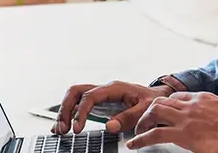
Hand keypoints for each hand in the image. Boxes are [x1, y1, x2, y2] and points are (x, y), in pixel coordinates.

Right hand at [52, 81, 174, 134]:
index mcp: (114, 88)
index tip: (78, 128)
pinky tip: (62, 126)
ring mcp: (100, 94)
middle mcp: (104, 89)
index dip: (81, 112)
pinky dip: (69, 114)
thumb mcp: (145, 109)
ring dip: (65, 111)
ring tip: (60, 129)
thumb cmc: (152, 101)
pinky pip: (79, 104)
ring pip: (75, 96)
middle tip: (63, 128)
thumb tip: (110, 126)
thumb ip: (129, 117)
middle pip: (76, 92)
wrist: (158, 97)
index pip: (90, 96)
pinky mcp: (99, 102)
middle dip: (66, 109)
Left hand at [127, 92, 217, 152]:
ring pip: (154, 111)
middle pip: (162, 101)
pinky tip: (135, 144)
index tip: (162, 113)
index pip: (178, 96)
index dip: (166, 105)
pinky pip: (155, 133)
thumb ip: (214, 113)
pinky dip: (141, 138)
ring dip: (143, 122)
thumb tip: (211, 122)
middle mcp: (192, 104)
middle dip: (149, 111)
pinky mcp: (183, 133)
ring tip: (138, 132)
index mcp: (203, 97)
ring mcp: (186, 117)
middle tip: (144, 122)